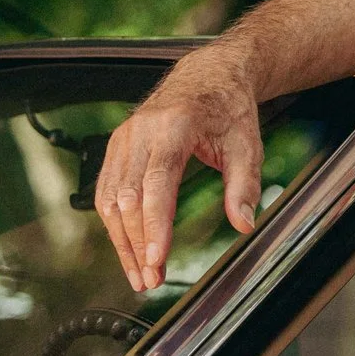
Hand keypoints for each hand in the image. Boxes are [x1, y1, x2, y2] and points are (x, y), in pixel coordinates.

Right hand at [95, 53, 265, 292]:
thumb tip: (244, 224)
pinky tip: (128, 248)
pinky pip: (106, 191)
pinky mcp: (116, 148)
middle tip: (150, 280)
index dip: (154, 224)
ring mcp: (122, 139)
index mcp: (173, 127)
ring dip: (121, 241)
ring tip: (139, 274)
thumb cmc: (229, 108)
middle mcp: (139, 132)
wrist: (208, 75)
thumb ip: (244, 184)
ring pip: (109, 199)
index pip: (157, 184)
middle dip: (136, 243)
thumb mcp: (248, 144)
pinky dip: (114, 223)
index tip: (157, 258)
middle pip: (128, 197)